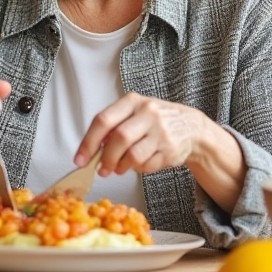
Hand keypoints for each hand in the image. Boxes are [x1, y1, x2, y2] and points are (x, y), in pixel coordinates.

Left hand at [76, 93, 206, 175]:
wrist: (191, 127)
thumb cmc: (155, 121)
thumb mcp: (134, 113)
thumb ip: (113, 126)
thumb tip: (90, 150)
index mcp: (133, 101)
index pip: (103, 120)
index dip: (88, 142)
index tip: (80, 159)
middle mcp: (148, 113)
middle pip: (118, 138)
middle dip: (105, 158)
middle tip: (102, 169)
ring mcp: (161, 131)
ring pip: (133, 155)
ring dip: (121, 166)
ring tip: (120, 167)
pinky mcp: (170, 149)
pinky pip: (146, 165)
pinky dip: (139, 169)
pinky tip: (140, 163)